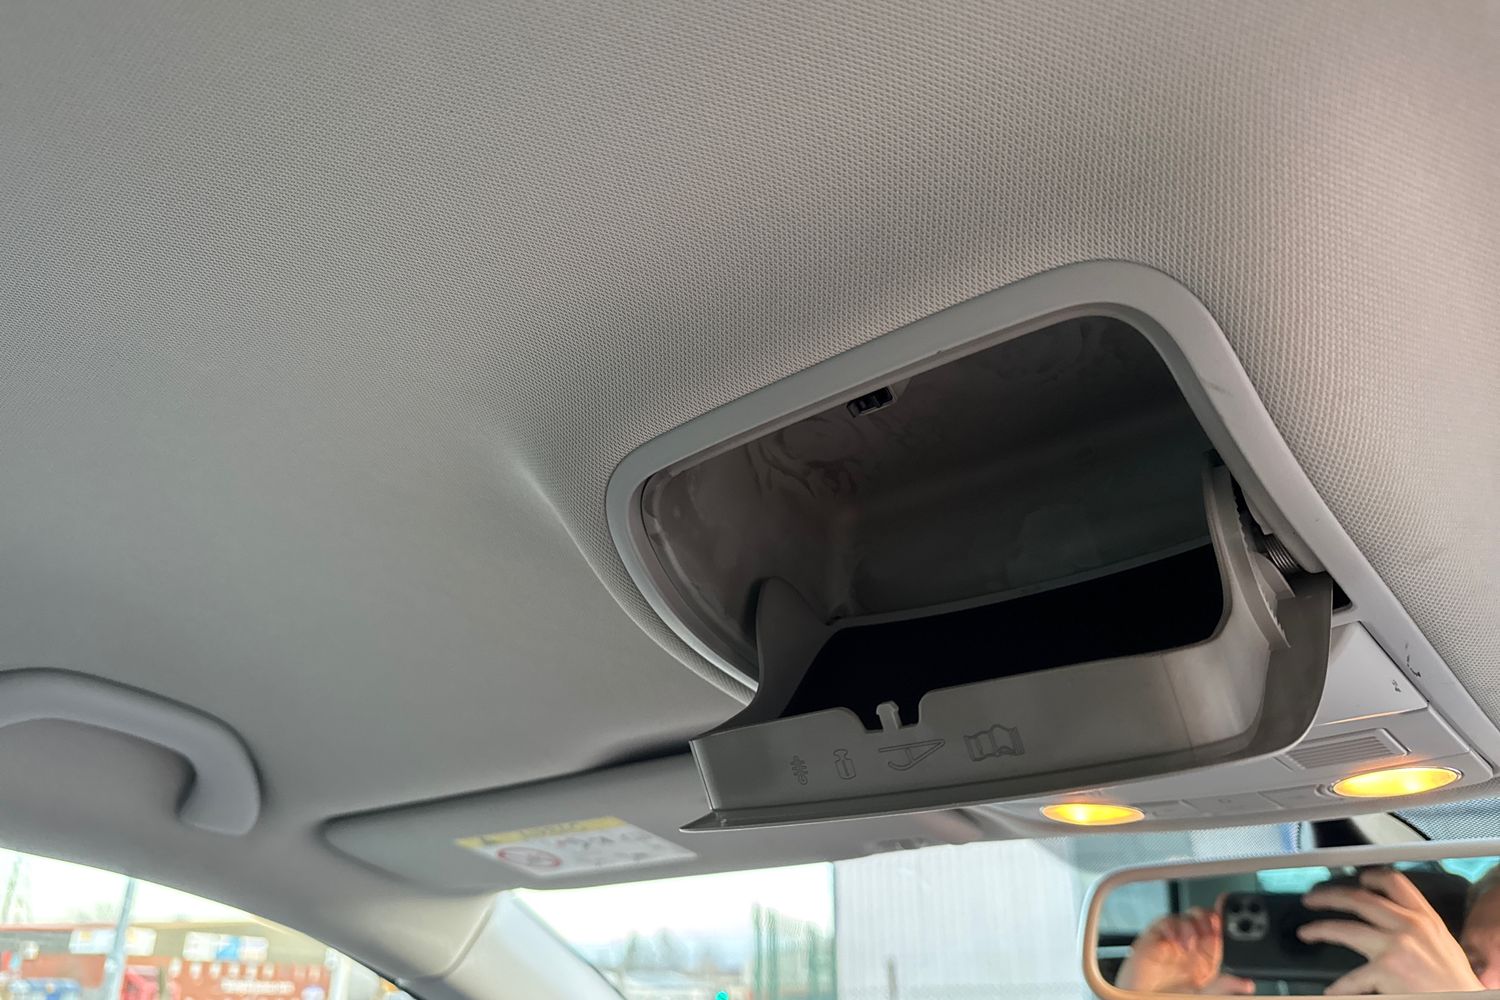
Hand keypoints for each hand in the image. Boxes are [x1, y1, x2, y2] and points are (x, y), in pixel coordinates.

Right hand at [1116, 907, 1253, 993]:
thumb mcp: (1204, 994)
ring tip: (1190, 945)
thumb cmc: (1167, 998)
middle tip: (1211, 928)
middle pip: (1202, 917)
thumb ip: (1224, 986)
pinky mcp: (1153, 937)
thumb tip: (1247, 985)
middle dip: (1208, 918)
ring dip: (1190, 926)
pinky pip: (1165, 922)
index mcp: (1205, 957)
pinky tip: (1176, 943)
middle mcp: (1189, 946)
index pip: (1218, 931)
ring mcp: (1171, 940)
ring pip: (1185, 916)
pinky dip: (1172, 928)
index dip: (1224, 919)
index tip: (1230, 913)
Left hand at [1300, 868, 1483, 994]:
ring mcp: (1395, 946)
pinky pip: (1352, 977)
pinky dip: (1339, 986)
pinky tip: (1331, 990)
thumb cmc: (1456, 984)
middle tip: (1312, 898)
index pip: (1395, 883)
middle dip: (1329, 896)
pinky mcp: (1386, 969)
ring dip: (1320, 929)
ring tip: (1306, 933)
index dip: (1371, 877)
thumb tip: (1394, 919)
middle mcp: (1409, 926)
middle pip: (1359, 899)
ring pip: (1344, 928)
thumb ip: (1419, 928)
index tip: (1356, 880)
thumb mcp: (1443, 944)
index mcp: (1425, 918)